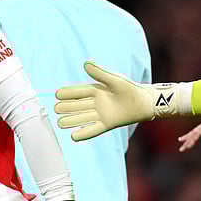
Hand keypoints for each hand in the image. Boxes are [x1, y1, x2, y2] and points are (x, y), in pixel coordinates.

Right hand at [55, 61, 186, 141]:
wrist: (145, 102)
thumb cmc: (131, 89)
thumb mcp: (114, 79)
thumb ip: (100, 73)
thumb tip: (85, 64)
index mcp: (97, 90)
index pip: (79, 92)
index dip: (68, 93)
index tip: (57, 94)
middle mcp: (97, 103)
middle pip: (78, 106)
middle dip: (67, 107)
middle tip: (55, 108)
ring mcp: (101, 114)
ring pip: (82, 117)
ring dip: (72, 120)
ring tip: (60, 123)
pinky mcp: (107, 124)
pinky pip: (93, 129)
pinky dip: (84, 133)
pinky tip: (73, 136)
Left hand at [177, 116, 200, 152]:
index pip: (198, 132)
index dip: (191, 137)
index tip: (185, 142)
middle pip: (194, 132)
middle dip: (187, 139)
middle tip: (181, 146)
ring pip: (194, 133)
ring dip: (188, 141)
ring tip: (183, 148)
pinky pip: (197, 134)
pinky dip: (192, 140)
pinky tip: (189, 145)